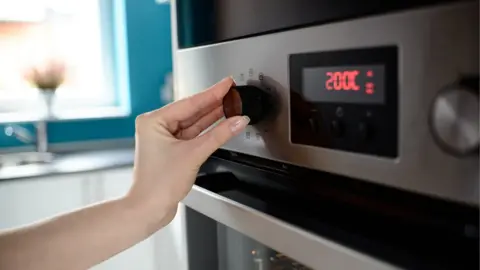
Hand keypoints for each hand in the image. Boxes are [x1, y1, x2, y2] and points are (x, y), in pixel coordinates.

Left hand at [128, 77, 249, 227]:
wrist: (149, 209)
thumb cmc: (157, 184)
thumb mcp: (193, 154)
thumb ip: (218, 135)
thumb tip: (237, 121)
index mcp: (153, 121)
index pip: (189, 102)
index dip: (212, 93)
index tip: (226, 84)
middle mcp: (156, 127)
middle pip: (192, 111)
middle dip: (214, 103)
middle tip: (233, 93)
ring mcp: (164, 139)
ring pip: (193, 123)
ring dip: (213, 117)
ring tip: (232, 106)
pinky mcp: (172, 150)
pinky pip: (193, 135)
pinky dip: (208, 131)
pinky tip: (221, 124)